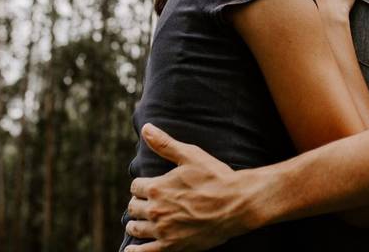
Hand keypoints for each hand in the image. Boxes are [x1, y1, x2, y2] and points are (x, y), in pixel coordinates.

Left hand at [124, 124, 254, 250]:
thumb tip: (146, 128)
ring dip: (137, 224)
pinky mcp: (172, 247)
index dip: (142, 185)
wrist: (237, 204)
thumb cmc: (216, 177)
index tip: (149, 187)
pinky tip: (132, 249)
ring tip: (141, 222)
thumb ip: (165, 144)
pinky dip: (135, 251)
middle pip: (133, 207)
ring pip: (136, 228)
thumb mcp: (190, 156)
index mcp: (157, 187)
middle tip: (147, 203)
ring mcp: (163, 230)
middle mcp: (156, 210)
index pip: (136, 186)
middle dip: (139, 203)